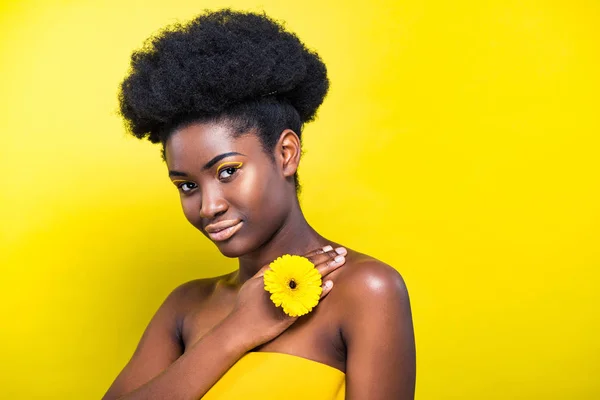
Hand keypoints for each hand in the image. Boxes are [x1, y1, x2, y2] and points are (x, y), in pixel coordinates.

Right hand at [229, 245, 347, 348]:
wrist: (238, 329)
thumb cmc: (244, 306)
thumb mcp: (252, 283)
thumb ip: (266, 271)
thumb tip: (278, 262)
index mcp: (274, 275)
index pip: (299, 261)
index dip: (316, 254)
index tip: (329, 248)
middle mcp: (280, 283)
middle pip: (308, 267)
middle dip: (327, 258)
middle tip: (342, 252)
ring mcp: (285, 297)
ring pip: (310, 280)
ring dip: (327, 270)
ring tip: (341, 263)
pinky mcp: (288, 313)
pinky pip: (307, 301)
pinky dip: (318, 293)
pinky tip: (330, 286)